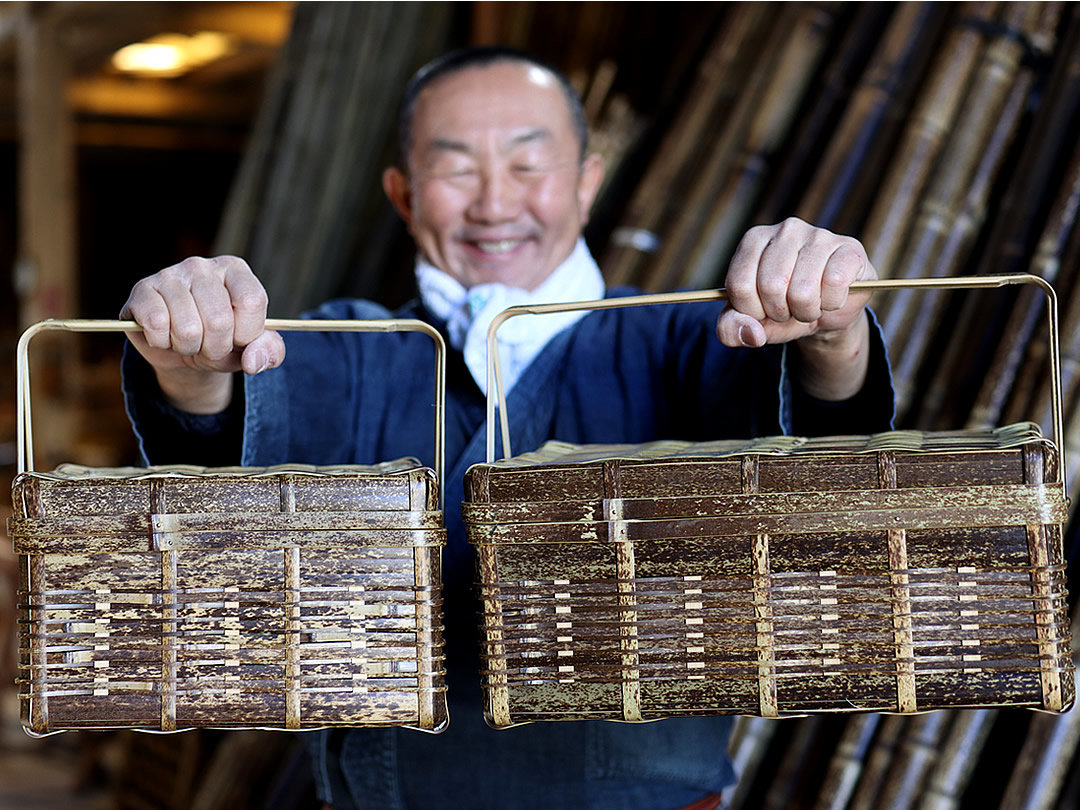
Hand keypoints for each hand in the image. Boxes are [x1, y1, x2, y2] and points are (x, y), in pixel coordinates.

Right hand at [120, 256, 284, 412]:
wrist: (182, 350)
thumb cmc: (222, 341)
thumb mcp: (253, 348)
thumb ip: (269, 352)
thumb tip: (253, 361)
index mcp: (236, 270)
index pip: (251, 302)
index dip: (246, 333)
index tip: (238, 337)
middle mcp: (203, 266)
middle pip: (219, 320)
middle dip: (216, 348)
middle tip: (208, 344)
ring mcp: (169, 274)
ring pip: (187, 328)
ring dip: (189, 347)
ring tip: (188, 339)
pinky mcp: (142, 289)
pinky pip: (156, 324)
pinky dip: (162, 341)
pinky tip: (164, 333)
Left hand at [716, 218, 875, 400]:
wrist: (827, 311)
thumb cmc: (784, 309)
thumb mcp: (750, 322)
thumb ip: (732, 329)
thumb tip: (752, 333)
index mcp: (754, 240)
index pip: (739, 285)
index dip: (751, 311)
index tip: (762, 309)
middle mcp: (785, 230)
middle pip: (771, 287)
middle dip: (780, 312)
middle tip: (789, 308)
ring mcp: (819, 235)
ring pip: (802, 291)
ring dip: (806, 312)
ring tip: (809, 304)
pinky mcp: (849, 249)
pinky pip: (834, 285)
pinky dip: (831, 303)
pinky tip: (831, 296)